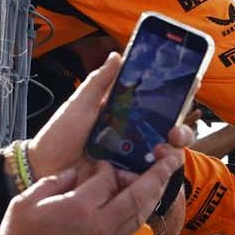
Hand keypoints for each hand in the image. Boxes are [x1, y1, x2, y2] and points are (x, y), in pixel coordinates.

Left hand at [27, 53, 194, 179]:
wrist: (43, 168)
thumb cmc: (59, 136)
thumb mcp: (79, 105)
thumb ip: (99, 83)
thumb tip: (117, 55)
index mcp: (125, 116)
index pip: (158, 105)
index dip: (178, 96)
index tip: (191, 84)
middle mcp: (135, 138)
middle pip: (171, 131)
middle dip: (181, 130)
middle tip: (174, 129)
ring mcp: (133, 160)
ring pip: (167, 154)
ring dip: (173, 149)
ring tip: (163, 149)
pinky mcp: (129, 180)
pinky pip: (152, 177)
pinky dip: (160, 171)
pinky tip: (157, 164)